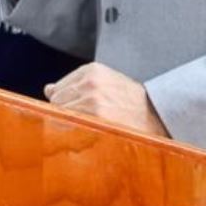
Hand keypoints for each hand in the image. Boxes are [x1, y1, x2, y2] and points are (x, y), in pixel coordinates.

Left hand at [45, 63, 167, 136]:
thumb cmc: (131, 103)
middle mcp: (89, 83)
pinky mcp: (95, 118)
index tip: (77, 111)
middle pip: (56, 102)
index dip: (65, 103)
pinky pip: (69, 127)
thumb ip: (76, 84)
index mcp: (91, 71)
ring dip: (71, 124)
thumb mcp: (106, 82)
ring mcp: (91, 101)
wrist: (158, 116)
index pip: (57, 89)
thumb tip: (48, 90)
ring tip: (93, 127)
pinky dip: (74, 133)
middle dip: (66, 112)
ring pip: (61, 116)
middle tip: (88, 121)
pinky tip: (89, 134)